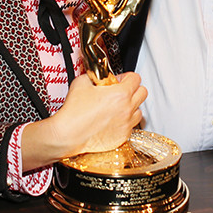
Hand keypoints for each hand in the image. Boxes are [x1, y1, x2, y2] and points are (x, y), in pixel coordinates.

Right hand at [21, 72, 146, 169]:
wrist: (69, 134)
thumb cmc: (74, 112)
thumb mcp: (81, 82)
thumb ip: (93, 76)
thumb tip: (96, 76)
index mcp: (121, 94)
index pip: (136, 78)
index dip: (127, 77)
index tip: (119, 79)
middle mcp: (127, 109)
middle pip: (143, 93)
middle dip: (134, 89)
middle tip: (122, 90)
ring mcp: (126, 124)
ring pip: (139, 111)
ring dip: (132, 106)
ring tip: (119, 106)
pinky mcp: (123, 136)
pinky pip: (131, 126)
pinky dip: (126, 121)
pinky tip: (114, 119)